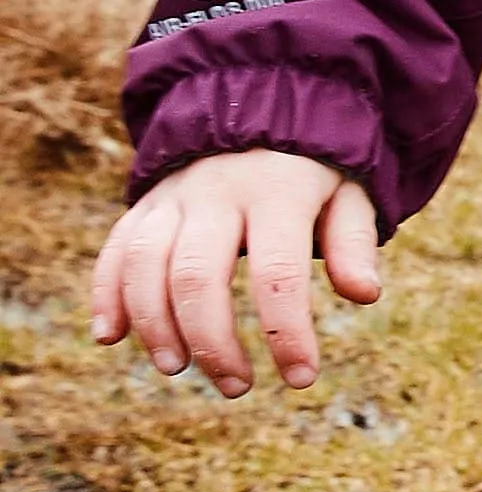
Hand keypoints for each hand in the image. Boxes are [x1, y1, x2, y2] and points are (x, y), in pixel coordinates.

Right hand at [90, 148, 383, 397]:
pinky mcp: (143, 206)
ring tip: (177, 369)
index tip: (301, 378)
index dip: (288, 333)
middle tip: (236, 387)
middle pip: (198, 276)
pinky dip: (106, 294)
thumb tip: (364, 294)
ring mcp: (173, 198)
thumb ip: (353, 242)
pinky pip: (115, 250)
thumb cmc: (313, 170)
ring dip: (154, 325)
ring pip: (146, 266)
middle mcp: (215, 193)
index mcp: (276, 193)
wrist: (258, 104)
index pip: (278, 273)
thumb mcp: (349, 194)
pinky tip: (109, 336)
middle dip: (212, 341)